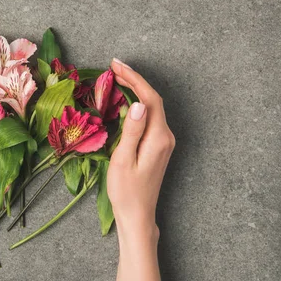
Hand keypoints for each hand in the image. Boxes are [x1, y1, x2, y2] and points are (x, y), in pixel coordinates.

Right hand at [107, 58, 175, 236]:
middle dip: (134, 79)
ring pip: (152, 107)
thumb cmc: (126, 192)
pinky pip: (150, 117)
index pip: (149, 99)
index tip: (116, 64)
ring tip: (117, 76)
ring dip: (136, 89)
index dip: (135, 78)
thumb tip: (136, 103)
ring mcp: (164, 142)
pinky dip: (137, 103)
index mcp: (158, 138)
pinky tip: (125, 99)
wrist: (138, 215)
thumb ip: (131, 131)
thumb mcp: (122, 160)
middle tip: (114, 66)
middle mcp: (166, 137)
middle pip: (153, 100)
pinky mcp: (158, 146)